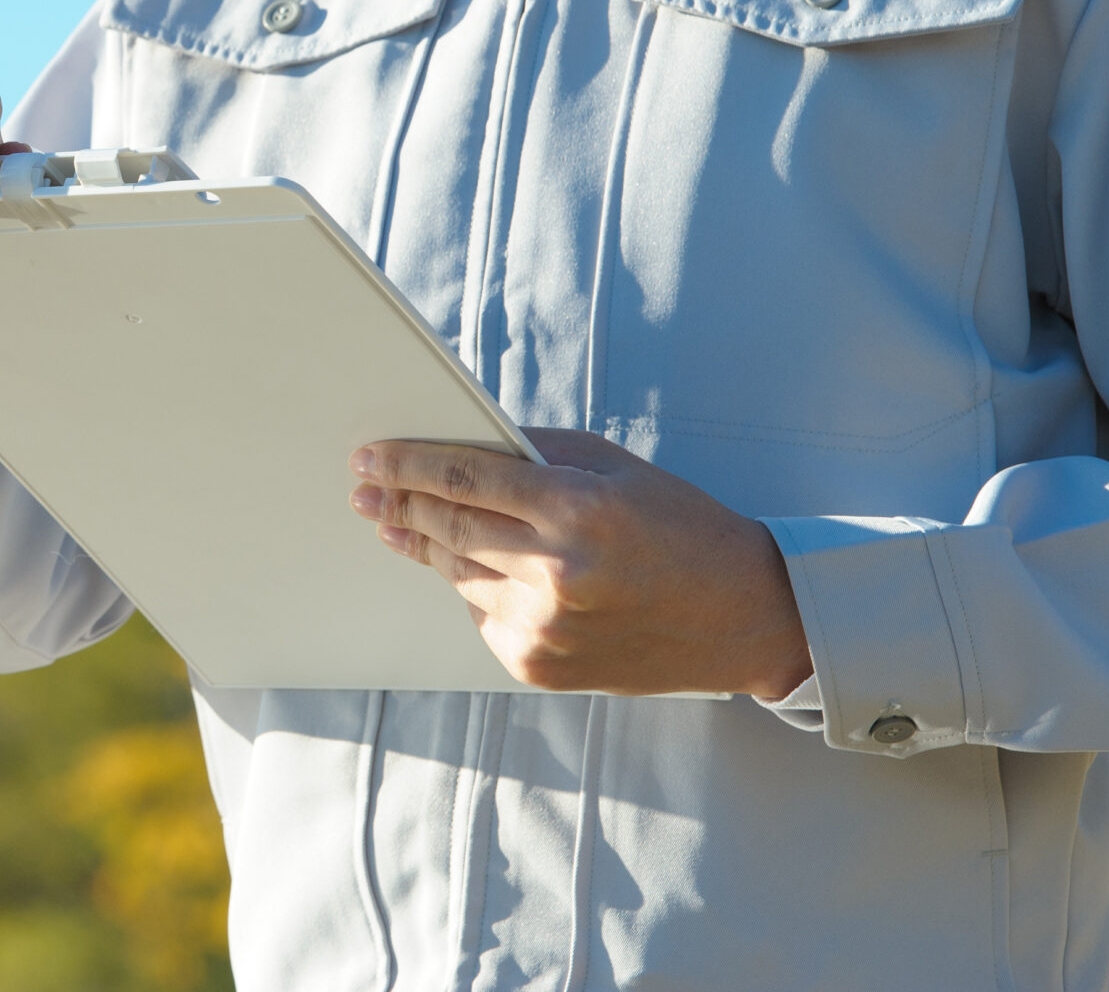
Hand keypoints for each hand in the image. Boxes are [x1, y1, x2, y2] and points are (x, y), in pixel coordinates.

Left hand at [347, 429, 813, 698]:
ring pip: (458, 574)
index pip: (462, 478)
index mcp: (577, 510)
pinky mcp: (541, 666)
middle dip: (397, 504)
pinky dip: (474, 588)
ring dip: (424, 546)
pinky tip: (471, 569)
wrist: (745, 617)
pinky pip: (483, 615)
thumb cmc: (679, 527)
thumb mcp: (614, 469)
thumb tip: (456, 442)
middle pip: (448, 528)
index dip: (406, 464)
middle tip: (363, 489)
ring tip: (394, 524)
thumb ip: (534, 455)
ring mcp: (547, 627)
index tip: (369, 457)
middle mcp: (557, 572)